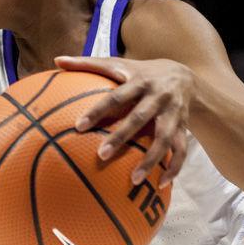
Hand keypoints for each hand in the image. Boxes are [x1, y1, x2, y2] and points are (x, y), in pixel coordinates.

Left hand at [54, 56, 192, 187]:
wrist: (186, 75)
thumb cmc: (142, 72)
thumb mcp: (119, 63)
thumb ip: (88, 63)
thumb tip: (57, 59)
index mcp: (139, 80)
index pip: (116, 97)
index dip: (98, 110)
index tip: (78, 126)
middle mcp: (158, 96)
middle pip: (139, 118)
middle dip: (122, 137)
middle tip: (101, 155)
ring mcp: (173, 113)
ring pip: (163, 138)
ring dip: (150, 160)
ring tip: (133, 180)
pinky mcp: (183, 127)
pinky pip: (181, 150)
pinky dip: (174, 168)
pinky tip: (161, 184)